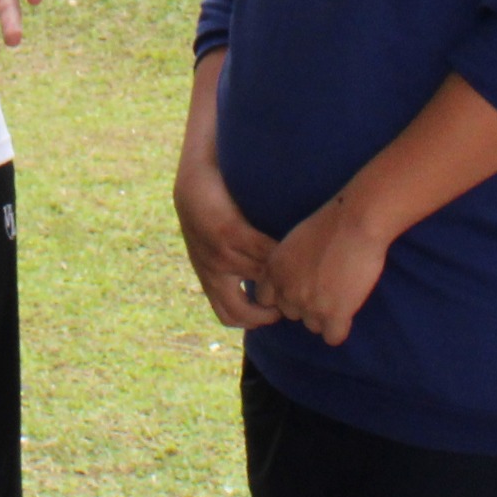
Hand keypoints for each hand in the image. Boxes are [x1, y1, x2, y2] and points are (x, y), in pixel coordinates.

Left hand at [174, 154, 280, 329]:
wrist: (195, 177)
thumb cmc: (211, 210)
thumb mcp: (217, 245)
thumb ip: (237, 265)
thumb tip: (267, 283)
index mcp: (209, 276)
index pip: (229, 315)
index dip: (254, 320)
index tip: (276, 310)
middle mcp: (212, 271)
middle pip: (242, 310)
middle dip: (268, 312)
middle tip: (289, 299)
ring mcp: (219, 254)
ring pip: (261, 278)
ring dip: (281, 278)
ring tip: (301, 270)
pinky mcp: (228, 233)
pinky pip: (264, 251)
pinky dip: (282, 253)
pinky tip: (297, 247)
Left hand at [263, 199, 391, 347]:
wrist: (354, 223)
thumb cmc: (330, 224)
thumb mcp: (295, 241)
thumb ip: (288, 265)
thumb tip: (294, 279)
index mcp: (274, 270)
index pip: (266, 299)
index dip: (284, 295)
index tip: (300, 286)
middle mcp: (287, 291)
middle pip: (292, 314)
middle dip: (307, 305)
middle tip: (328, 286)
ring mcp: (309, 305)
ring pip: (313, 326)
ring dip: (326, 315)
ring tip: (341, 293)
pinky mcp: (334, 315)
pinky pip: (333, 337)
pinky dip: (340, 328)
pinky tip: (348, 311)